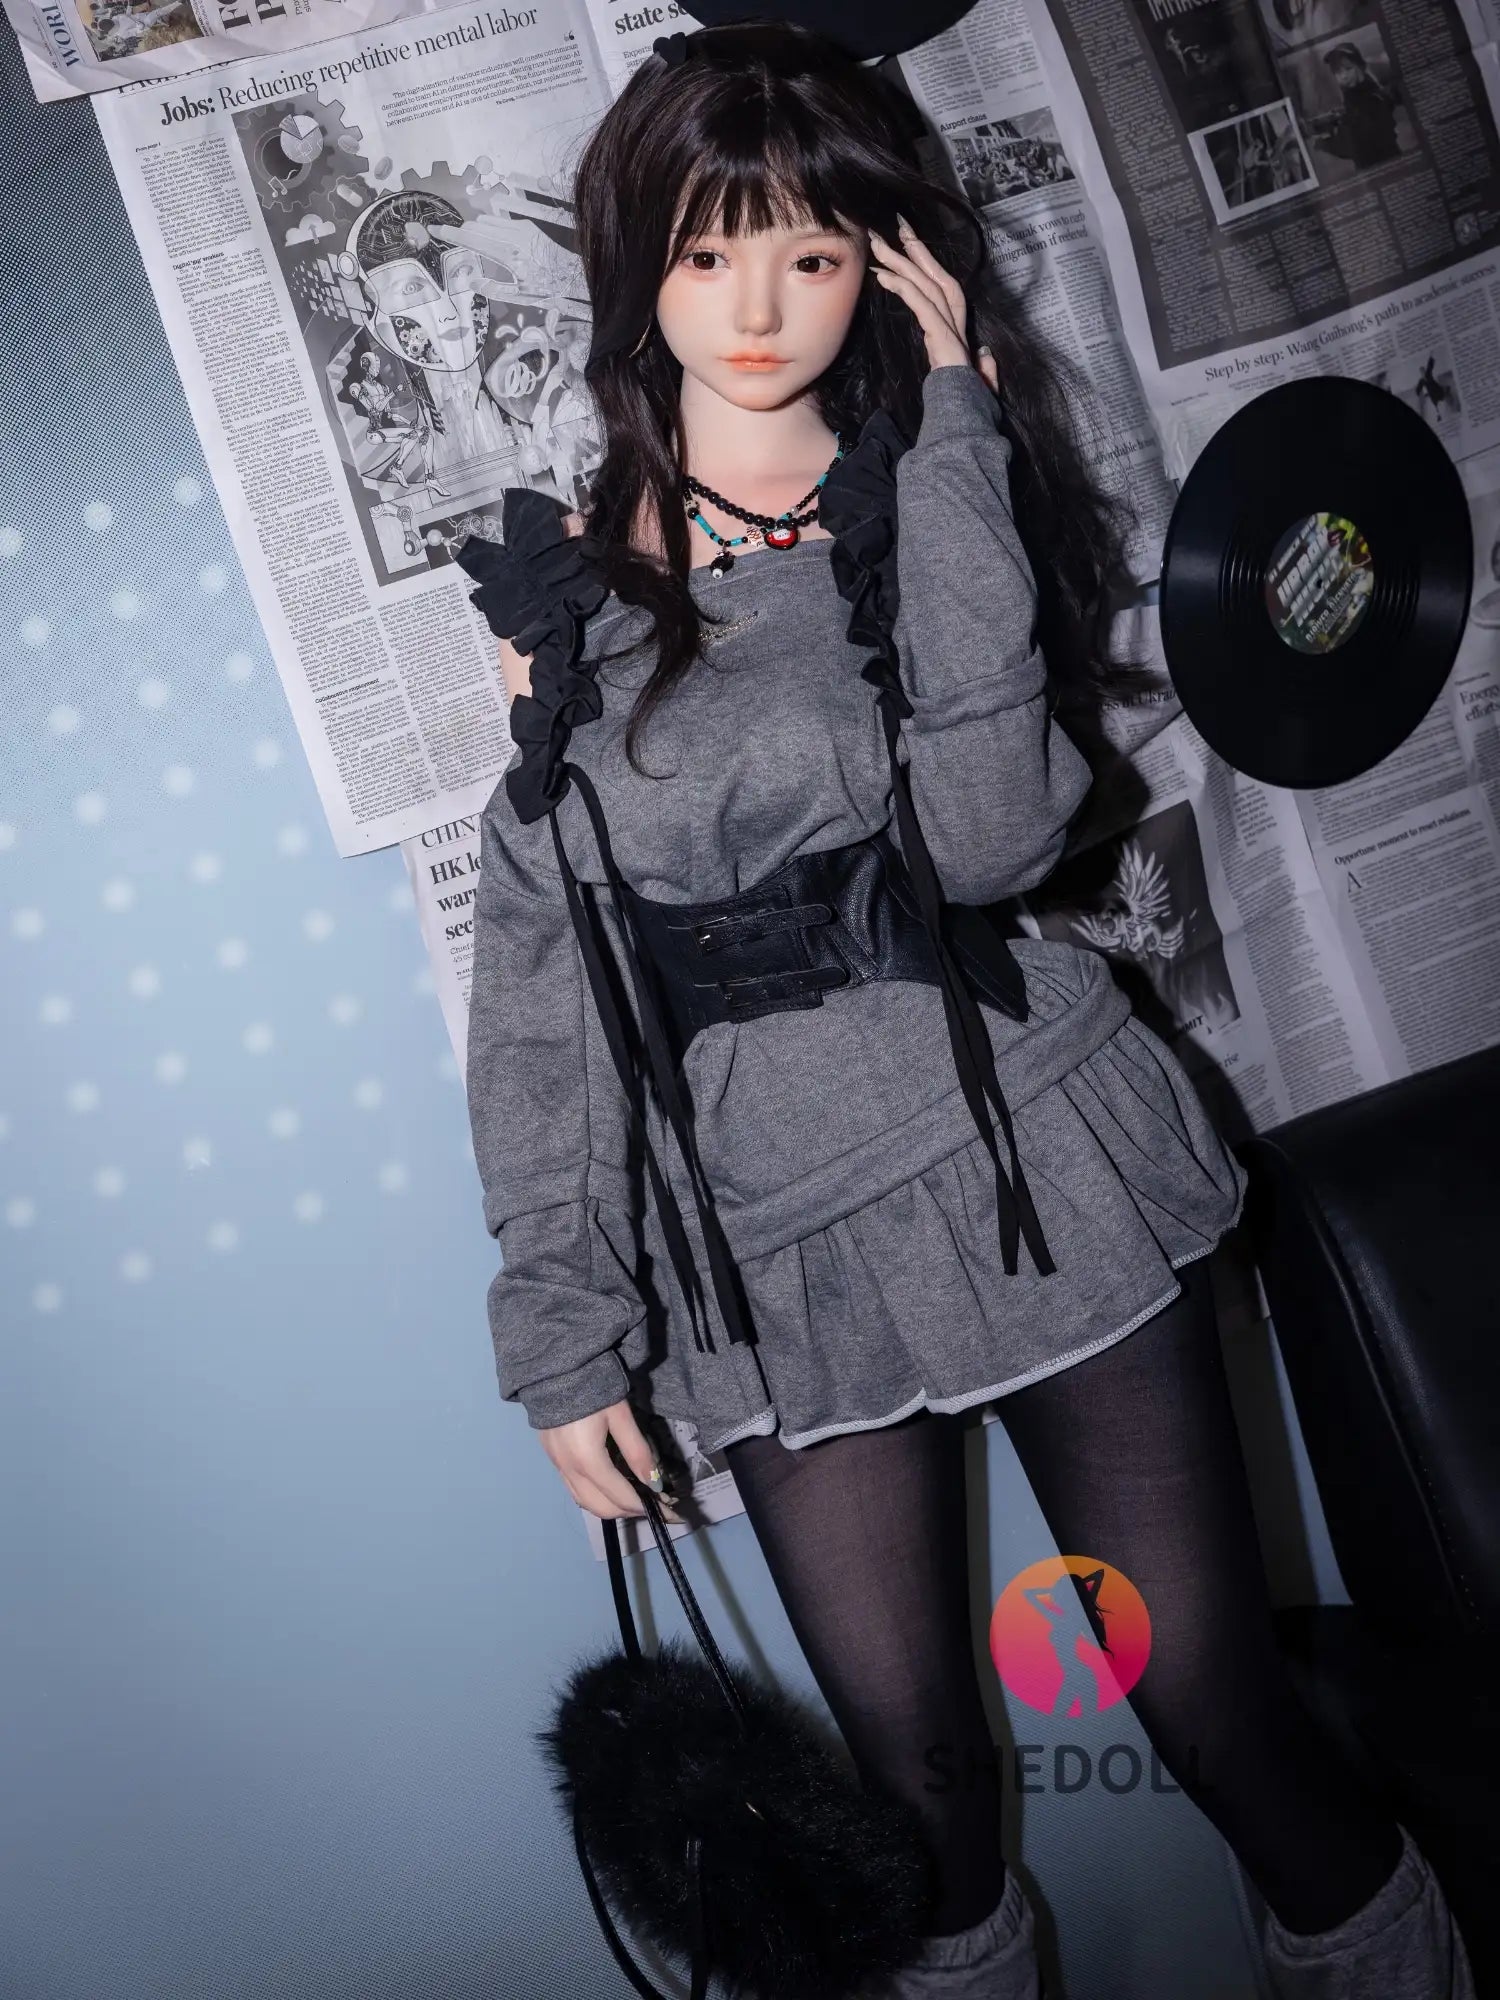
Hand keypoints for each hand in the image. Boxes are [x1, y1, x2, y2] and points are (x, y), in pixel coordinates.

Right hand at [540, 1396, 682, 1521]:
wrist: (555, 1368)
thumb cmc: (593, 1386)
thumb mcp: (621, 1416)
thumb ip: (637, 1451)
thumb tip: (655, 1483)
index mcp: (587, 1459)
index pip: (621, 1496)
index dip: (646, 1507)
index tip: (668, 1511)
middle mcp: (569, 1469)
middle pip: (601, 1507)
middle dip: (629, 1512)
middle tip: (654, 1505)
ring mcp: (556, 1466)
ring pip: (585, 1502)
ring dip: (611, 1507)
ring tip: (634, 1499)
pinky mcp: (551, 1459)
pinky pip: (573, 1490)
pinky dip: (594, 1496)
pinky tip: (609, 1487)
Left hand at [868, 217, 998, 395]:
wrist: (967, 419)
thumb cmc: (971, 404)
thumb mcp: (977, 382)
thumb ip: (982, 367)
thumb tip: (984, 355)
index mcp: (959, 330)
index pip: (943, 288)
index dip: (926, 265)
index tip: (905, 246)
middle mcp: (956, 322)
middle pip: (934, 276)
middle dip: (913, 249)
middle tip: (888, 226)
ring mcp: (950, 327)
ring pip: (925, 283)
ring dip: (900, 261)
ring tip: (876, 242)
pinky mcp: (942, 335)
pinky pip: (920, 304)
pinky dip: (902, 287)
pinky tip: (882, 275)